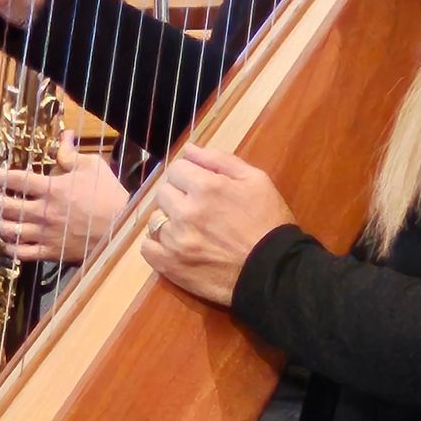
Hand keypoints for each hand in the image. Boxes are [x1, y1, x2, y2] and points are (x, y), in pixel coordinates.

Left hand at [0, 136, 130, 267]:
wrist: (122, 228)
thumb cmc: (108, 194)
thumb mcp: (92, 167)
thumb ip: (71, 154)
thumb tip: (63, 136)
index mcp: (52, 188)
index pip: (18, 179)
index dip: (3, 176)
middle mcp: (44, 211)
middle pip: (8, 205)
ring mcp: (46, 234)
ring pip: (10, 230)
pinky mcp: (51, 252)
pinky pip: (23, 253)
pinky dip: (11, 248)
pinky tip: (9, 242)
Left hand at [140, 143, 295, 306]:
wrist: (274, 271)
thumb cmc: (269, 222)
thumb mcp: (256, 180)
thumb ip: (220, 160)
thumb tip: (189, 149)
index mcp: (206, 187)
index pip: (177, 169)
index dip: (189, 176)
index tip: (200, 187)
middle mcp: (186, 211)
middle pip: (163, 193)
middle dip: (178, 197)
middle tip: (197, 209)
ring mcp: (175, 240)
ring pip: (155, 220)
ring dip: (169, 222)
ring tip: (190, 231)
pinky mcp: (170, 265)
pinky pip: (147, 248)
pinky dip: (156, 245)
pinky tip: (174, 246)